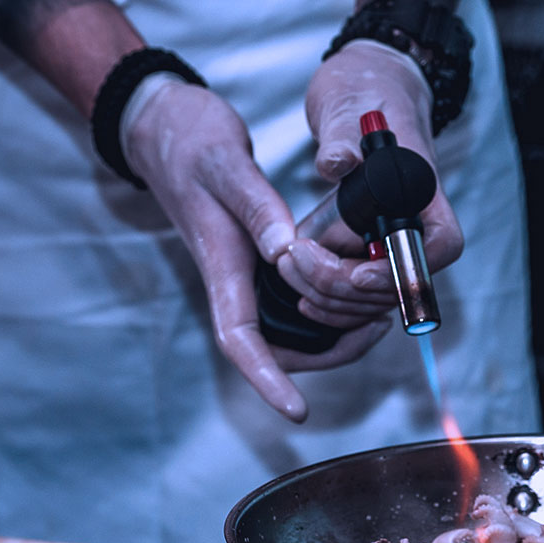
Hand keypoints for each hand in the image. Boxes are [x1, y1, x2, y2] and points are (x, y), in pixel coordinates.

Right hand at [120, 76, 390, 421]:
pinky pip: (295, 305)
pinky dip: (328, 310)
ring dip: (333, 336)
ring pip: (290, 332)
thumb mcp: (225, 165)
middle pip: (275, 350)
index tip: (298, 412)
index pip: (240, 342)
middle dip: (326, 356)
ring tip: (377, 315)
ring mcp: (247, 279)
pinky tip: (358, 292)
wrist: (166, 130)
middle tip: (376, 330)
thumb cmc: (189, 146)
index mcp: (222, 269)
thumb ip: (256, 208)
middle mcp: (235, 284)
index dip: (267, 381)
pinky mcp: (258, 266)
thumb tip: (286, 252)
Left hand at [276, 39, 463, 330]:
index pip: (440, 246)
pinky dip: (329, 300)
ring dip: (328, 297)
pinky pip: (355, 295)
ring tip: (288, 268)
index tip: (358, 273)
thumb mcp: (348, 105)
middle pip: (396, 285)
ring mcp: (391, 244)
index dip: (406, 270)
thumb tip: (335, 163)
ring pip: (372, 299)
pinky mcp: (367, 252)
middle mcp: (414, 226)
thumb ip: (342, 138)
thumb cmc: (365, 91)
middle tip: (296, 261)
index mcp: (424, 193)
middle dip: (342, 286)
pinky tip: (300, 286)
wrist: (362, 90)